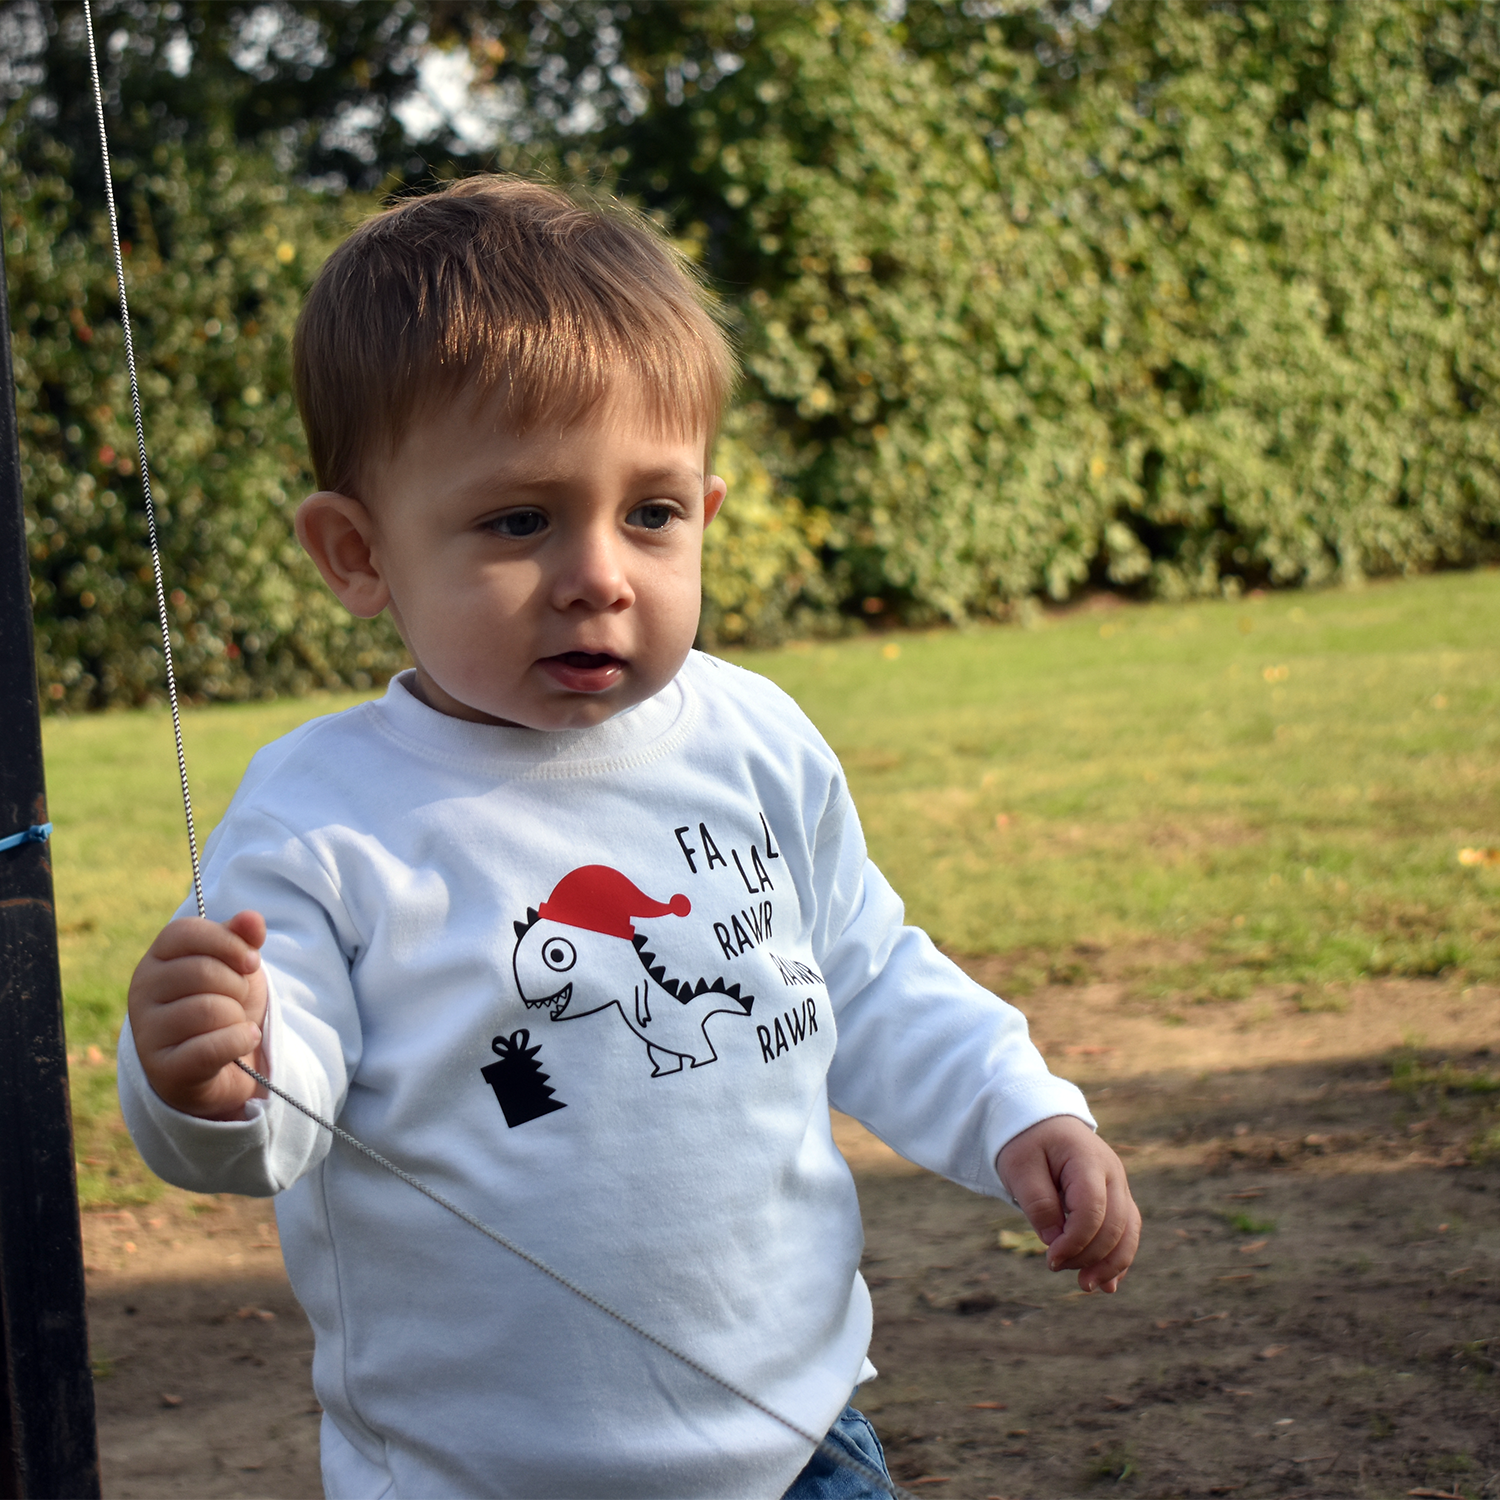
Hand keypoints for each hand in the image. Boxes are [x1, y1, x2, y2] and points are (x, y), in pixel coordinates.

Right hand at [127, 911, 268, 1120]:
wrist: (228, 1064)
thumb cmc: (226, 1004)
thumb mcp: (237, 965)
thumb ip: (242, 937)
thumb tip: (252, 918)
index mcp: (155, 960)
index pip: (185, 932)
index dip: (228, 942)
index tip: (250, 960)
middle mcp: (141, 993)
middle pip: (203, 972)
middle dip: (237, 986)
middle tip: (236, 1000)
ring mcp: (147, 1033)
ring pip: (209, 1010)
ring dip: (237, 1017)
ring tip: (232, 1025)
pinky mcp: (163, 1070)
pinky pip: (211, 1047)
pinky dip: (239, 1041)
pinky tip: (243, 1040)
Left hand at [996, 1115, 1139, 1292]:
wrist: (1041, 1122)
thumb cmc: (1027, 1143)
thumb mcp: (1020, 1167)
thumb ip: (1038, 1203)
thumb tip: (1055, 1242)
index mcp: (1088, 1160)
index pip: (1093, 1210)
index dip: (1074, 1241)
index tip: (1050, 1258)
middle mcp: (1113, 1174)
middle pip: (1115, 1226)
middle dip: (1090, 1256)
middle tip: (1055, 1267)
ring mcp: (1119, 1186)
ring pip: (1129, 1232)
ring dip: (1111, 1264)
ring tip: (1086, 1286)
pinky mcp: (1117, 1199)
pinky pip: (1127, 1232)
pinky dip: (1118, 1258)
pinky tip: (1107, 1284)